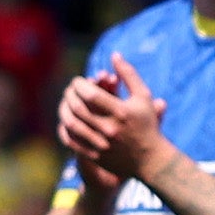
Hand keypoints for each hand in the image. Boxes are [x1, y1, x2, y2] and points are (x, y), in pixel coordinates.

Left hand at [56, 59, 167, 182]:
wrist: (150, 160)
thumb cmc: (147, 124)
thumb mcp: (143, 96)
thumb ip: (129, 74)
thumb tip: (114, 55)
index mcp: (121, 112)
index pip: (90, 93)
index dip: (79, 84)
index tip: (79, 81)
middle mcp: (109, 128)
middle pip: (78, 107)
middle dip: (69, 94)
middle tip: (70, 89)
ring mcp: (100, 143)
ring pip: (71, 123)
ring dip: (64, 109)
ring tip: (66, 102)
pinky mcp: (94, 155)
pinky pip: (70, 140)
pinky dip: (64, 128)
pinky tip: (66, 120)